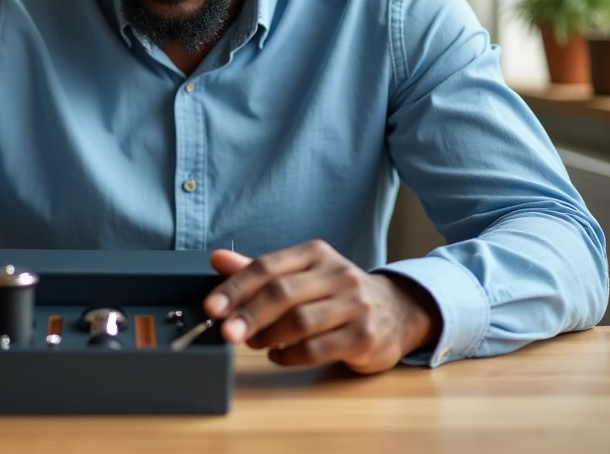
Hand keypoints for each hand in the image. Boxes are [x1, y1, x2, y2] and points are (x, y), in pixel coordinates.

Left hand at [204, 239, 439, 373]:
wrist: (397, 311)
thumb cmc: (336, 293)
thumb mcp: (301, 273)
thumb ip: (258, 270)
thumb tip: (216, 260)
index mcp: (316, 254)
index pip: (268, 266)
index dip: (236, 287)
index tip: (212, 307)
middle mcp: (338, 274)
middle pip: (283, 293)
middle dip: (248, 314)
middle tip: (225, 332)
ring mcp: (355, 306)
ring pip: (300, 322)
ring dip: (268, 336)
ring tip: (252, 343)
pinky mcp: (365, 337)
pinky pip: (317, 349)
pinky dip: (289, 355)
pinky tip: (277, 356)